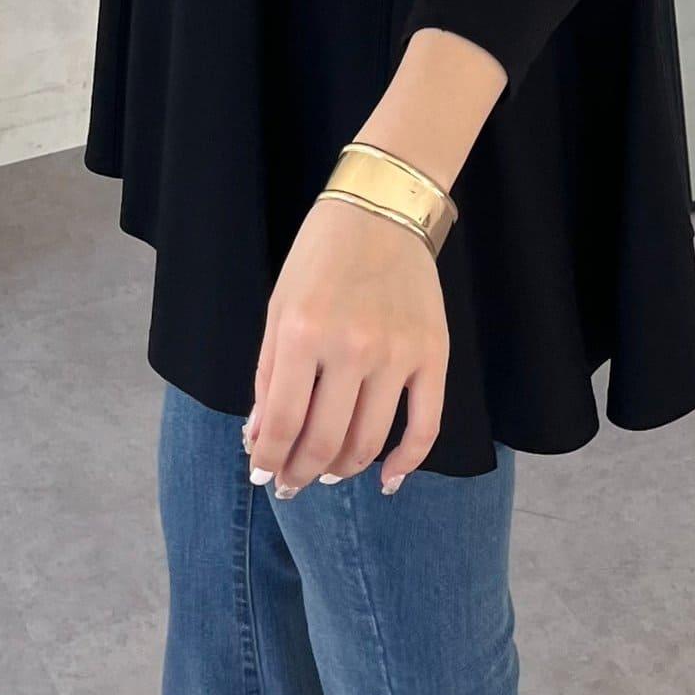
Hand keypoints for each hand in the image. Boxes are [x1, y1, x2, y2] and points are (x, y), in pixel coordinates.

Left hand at [247, 198, 448, 497]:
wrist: (383, 209)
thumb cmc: (320, 256)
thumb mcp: (279, 307)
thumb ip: (268, 375)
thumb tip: (260, 438)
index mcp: (302, 332)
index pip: (281, 423)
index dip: (267, 460)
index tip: (263, 476)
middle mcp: (351, 347)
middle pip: (324, 441)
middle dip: (299, 473)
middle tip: (290, 485)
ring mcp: (397, 353)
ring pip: (369, 441)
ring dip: (342, 470)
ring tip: (326, 474)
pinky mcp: (434, 354)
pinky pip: (425, 426)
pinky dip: (406, 462)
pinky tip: (386, 480)